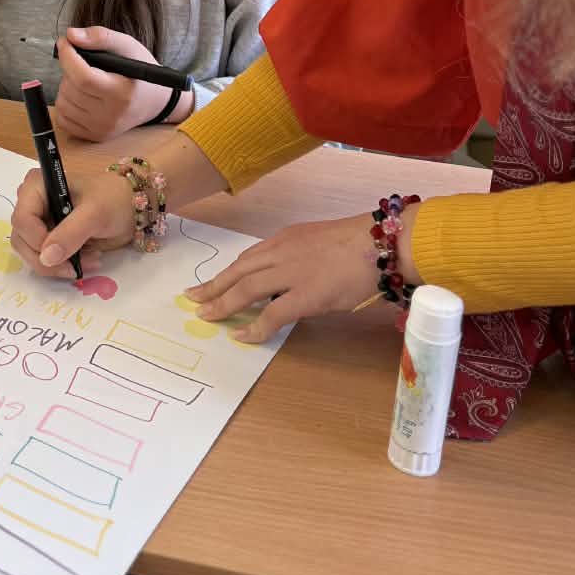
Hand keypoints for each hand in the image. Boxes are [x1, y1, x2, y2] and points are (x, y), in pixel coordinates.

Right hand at [9, 123, 226, 278]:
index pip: (21, 219)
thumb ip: (70, 234)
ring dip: (58, 265)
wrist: (134, 205)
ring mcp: (40, 222)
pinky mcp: (50, 238)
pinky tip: (87, 259)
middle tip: (75, 266)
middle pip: (22, 240)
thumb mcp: (94, 214)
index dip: (36, 240)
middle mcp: (33, 203)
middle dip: (48, 258)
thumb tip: (46, 257)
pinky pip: (46, 259)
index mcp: (36, 186)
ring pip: (32, 254)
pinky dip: (64, 266)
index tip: (59, 253)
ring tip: (89, 260)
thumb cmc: (114, 199)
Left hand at [53, 27, 191, 140]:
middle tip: (83, 63)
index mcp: (121, 93)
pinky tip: (80, 96)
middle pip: (71, 88)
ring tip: (85, 80)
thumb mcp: (128, 46)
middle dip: (69, 69)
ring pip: (63, 103)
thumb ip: (101, 37)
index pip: (83, 77)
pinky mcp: (94, 136)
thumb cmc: (140, 71)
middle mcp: (111, 116)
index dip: (68, 56)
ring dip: (67, 86)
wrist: (154, 101)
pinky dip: (66, 104)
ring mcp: (102, 129)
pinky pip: (63, 118)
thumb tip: (71, 35)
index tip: (64, 43)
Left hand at [186, 208, 414, 341]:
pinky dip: (254, 326)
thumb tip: (291, 282)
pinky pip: (272, 314)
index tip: (212, 282)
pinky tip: (241, 335)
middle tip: (192, 298)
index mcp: (285, 239)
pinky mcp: (305, 295)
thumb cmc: (362, 244)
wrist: (382, 242)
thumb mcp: (320, 242)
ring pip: (245, 288)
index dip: (228, 272)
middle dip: (213, 285)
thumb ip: (300, 258)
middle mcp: (281, 252)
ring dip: (222, 302)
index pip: (248, 258)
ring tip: (206, 315)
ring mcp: (291, 273)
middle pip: (238, 270)